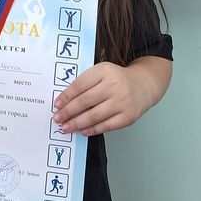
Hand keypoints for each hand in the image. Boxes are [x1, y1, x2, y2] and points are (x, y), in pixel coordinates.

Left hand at [52, 58, 169, 136]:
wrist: (144, 85)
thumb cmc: (117, 79)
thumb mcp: (102, 72)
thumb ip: (85, 82)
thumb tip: (64, 101)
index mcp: (104, 70)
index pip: (80, 85)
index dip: (66, 96)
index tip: (56, 105)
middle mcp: (114, 85)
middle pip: (85, 101)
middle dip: (68, 112)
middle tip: (57, 118)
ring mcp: (122, 102)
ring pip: (94, 115)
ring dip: (77, 123)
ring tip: (66, 127)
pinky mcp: (128, 117)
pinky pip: (106, 126)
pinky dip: (92, 129)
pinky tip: (83, 130)